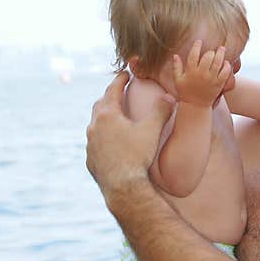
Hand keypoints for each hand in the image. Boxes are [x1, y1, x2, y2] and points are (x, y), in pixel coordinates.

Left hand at [86, 71, 174, 203]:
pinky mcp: (90, 160)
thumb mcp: (151, 130)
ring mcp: (90, 144)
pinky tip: (110, 143)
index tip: (125, 73)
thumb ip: (160, 111)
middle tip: (118, 93)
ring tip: (114, 118)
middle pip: (100, 105)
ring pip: (95, 124)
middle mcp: (94, 127)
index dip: (120, 80)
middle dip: (109, 96)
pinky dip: (102, 137)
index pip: (112, 90)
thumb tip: (169, 97)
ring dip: (104, 118)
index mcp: (108, 115)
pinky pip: (94, 143)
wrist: (122, 187)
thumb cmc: (137, 156)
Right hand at [172, 41, 230, 106]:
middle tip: (212, 49)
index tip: (199, 41)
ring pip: (218, 63)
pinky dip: (226, 66)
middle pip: (208, 57)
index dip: (196, 46)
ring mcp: (211, 79)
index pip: (193, 55)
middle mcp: (202, 74)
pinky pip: (225, 72)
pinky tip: (225, 62)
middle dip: (210, 51)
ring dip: (220, 54)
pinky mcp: (219, 84)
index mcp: (191, 72)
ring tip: (221, 49)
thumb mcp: (178, 80)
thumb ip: (176, 67)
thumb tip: (175, 55)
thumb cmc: (185, 92)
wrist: (196, 106)